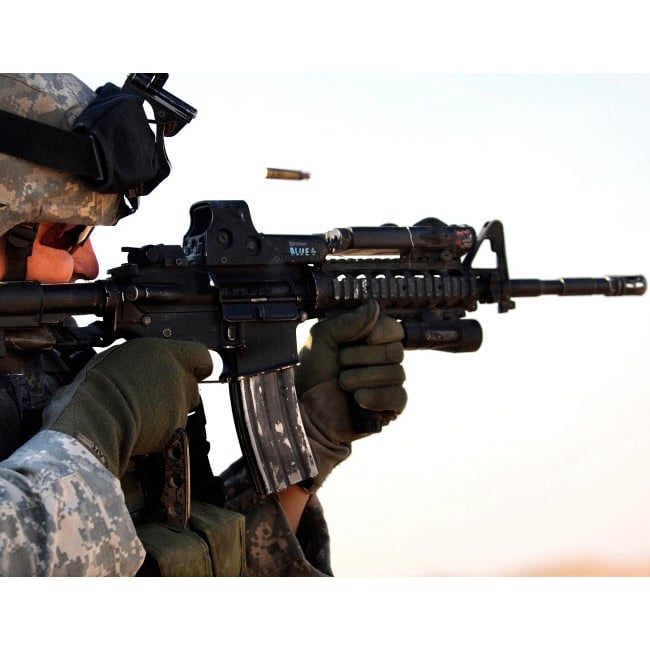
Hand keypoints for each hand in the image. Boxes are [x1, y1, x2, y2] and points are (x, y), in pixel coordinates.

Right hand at [41, 338, 212, 476]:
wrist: (95, 417)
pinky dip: (162, 429)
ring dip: (169, 410)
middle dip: (178, 390)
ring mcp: (179, 404)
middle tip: (154, 393)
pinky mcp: (175, 428)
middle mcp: (179, 377)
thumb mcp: (123, 355)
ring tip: (142, 410)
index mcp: (168, 353)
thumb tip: (147, 364)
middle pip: (191, 384)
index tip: (193, 368)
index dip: (198, 364)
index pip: (201, 355)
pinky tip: (141, 424)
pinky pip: (174, 428)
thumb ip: (147, 359)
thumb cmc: (99, 385)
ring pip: (183, 407)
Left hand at [295, 300, 406, 491]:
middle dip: (361, 358)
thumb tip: (375, 307)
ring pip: (396, 374)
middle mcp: (382, 359)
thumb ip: (348, 321)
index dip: (382, 332)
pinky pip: (398, 396)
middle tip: (340, 364)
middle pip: (395, 351)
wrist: (304, 408)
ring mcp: (387, 383)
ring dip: (362, 378)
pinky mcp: (389, 407)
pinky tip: (358, 399)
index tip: (364, 338)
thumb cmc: (310, 372)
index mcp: (369, 339)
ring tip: (342, 384)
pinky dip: (376, 397)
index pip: (395, 329)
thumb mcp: (322, 337)